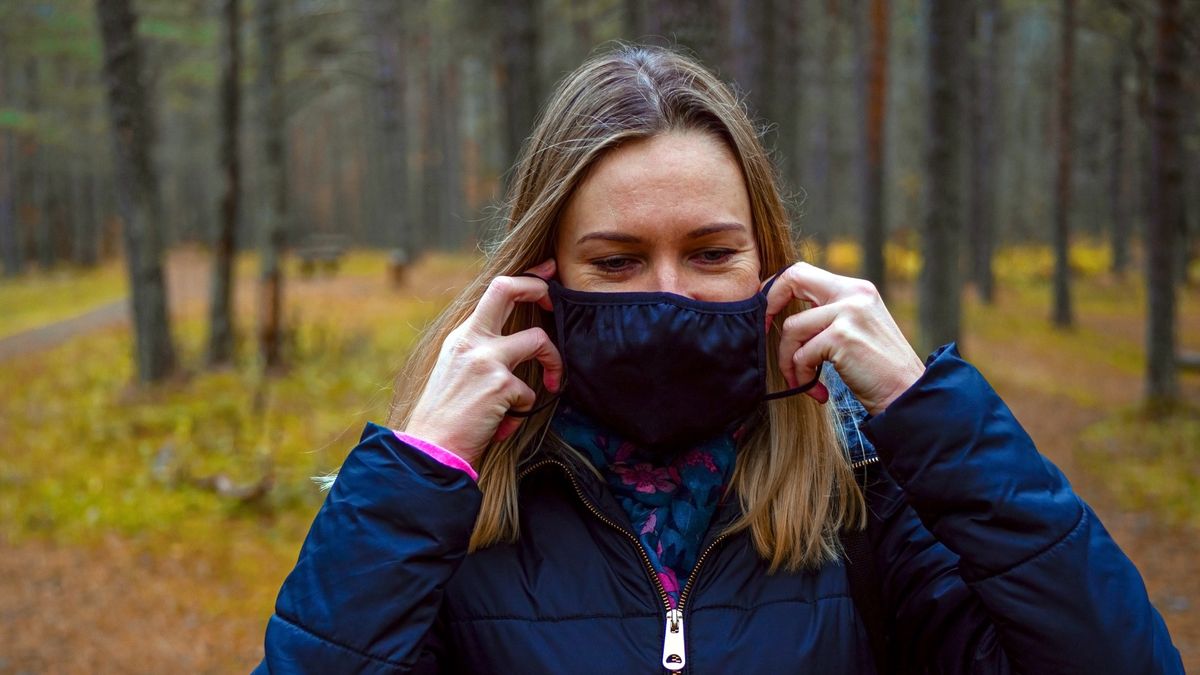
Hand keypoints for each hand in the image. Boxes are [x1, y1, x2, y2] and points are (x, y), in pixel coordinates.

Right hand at [404, 259, 561, 467]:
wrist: (430, 449)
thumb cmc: (446, 417)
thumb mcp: (457, 371)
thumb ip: (482, 351)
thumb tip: (518, 343)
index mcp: (461, 336)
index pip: (494, 291)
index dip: (526, 279)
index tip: (547, 275)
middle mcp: (471, 340)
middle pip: (509, 290)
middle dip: (539, 288)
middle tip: (555, 300)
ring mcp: (486, 359)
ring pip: (539, 340)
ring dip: (552, 364)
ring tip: (548, 385)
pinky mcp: (500, 385)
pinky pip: (530, 393)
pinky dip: (521, 412)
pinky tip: (501, 425)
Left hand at [763, 262, 925, 415]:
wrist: (908, 396)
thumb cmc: (877, 371)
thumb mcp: (856, 329)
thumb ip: (827, 315)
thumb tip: (781, 314)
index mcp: (856, 289)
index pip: (802, 272)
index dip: (776, 290)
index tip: (766, 315)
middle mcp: (854, 294)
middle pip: (792, 279)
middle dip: (768, 306)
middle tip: (761, 333)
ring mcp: (849, 313)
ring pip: (791, 329)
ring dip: (789, 362)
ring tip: (803, 382)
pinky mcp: (843, 337)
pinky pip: (802, 355)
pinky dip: (802, 377)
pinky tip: (818, 392)